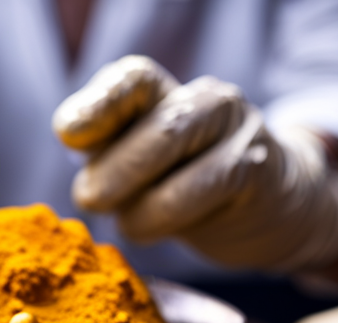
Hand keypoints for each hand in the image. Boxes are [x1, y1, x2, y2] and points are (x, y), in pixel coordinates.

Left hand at [53, 55, 337, 270]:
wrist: (268, 209)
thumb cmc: (184, 186)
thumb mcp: (138, 168)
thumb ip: (106, 150)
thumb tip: (70, 133)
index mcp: (164, 94)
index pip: (133, 80)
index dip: (99, 103)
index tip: (69, 134)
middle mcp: (205, 100)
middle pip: (158, 123)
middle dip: (114, 168)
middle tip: (89, 200)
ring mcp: (237, 130)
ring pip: (180, 155)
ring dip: (141, 202)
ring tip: (127, 224)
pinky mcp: (256, 168)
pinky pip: (206, 190)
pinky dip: (170, 217)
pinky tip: (157, 228)